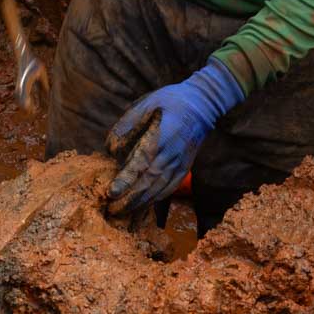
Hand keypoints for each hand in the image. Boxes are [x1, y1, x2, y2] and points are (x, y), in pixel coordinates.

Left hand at [105, 61, 244, 215]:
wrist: (203, 104)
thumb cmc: (170, 101)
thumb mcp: (146, 103)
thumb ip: (127, 125)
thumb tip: (110, 148)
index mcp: (161, 137)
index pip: (140, 163)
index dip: (126, 180)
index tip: (111, 192)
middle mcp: (172, 153)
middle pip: (149, 182)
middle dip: (129, 199)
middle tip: (112, 210)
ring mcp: (180, 162)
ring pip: (159, 189)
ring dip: (141, 203)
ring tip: (123, 212)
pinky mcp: (185, 167)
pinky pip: (170, 188)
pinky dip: (156, 199)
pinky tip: (144, 205)